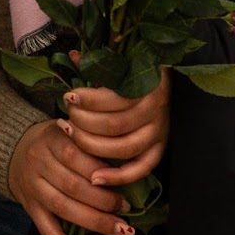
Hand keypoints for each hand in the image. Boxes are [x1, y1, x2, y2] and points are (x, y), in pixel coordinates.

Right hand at [8, 120, 132, 234]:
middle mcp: (37, 162)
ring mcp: (33, 188)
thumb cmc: (54, 142)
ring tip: (120, 229)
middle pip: (72, 185)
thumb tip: (126, 168)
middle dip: (104, 200)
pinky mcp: (31, 209)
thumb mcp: (70, 131)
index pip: (76, 156)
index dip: (101, 172)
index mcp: (50, 138)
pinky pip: (49, 232)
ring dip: (96, 222)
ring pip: (64, 208)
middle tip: (126, 208)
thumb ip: (91, 145)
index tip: (124, 182)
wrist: (16, 151)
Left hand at [62, 70, 170, 186]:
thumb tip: (75, 56)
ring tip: (72, 136)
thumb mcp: (121, 63)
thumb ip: (98, 62)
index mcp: (147, 85)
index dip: (87, 99)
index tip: (68, 96)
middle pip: (114, 124)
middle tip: (67, 116)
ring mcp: (160, 132)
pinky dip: (118, 177)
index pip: (113, 98)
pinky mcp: (160, 149)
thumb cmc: (137, 71)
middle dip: (84, 122)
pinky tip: (95, 178)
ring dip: (93, 146)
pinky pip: (141, 169)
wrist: (167, 83)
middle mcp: (156, 110)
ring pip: (124, 148)